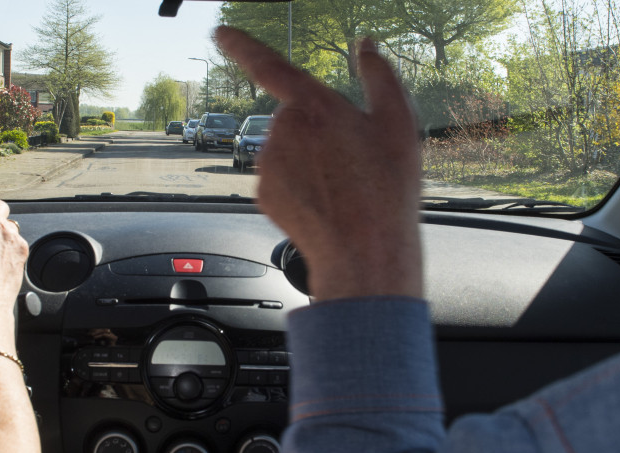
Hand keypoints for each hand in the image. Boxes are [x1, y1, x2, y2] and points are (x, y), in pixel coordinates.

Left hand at [215, 27, 423, 300]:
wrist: (363, 253)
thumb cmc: (385, 192)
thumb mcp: (398, 124)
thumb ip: (379, 76)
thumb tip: (367, 47)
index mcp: (314, 105)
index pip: (268, 65)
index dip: (241, 45)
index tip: (221, 33)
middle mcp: (283, 131)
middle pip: (294, 116)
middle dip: (317, 131)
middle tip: (351, 160)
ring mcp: (268, 163)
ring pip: (287, 147)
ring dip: (308, 159)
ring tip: (342, 185)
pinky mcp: (262, 192)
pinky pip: (279, 176)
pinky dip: (298, 184)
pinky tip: (324, 200)